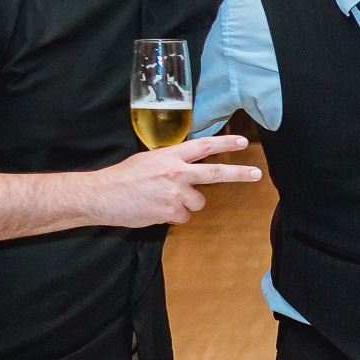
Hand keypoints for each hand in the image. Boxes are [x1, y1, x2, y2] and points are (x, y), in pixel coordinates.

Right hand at [92, 135, 261, 227]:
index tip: (242, 143)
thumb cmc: (122, 178)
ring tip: (161, 200)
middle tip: (257, 174)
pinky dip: (173, 216)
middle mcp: (177, 172)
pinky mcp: (172, 212)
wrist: (102, 196)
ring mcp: (175, 193)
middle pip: (216, 173)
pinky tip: (155, 210)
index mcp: (170, 156)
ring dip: (185, 204)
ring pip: (198, 202)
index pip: (203, 146)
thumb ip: (171, 163)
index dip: (224, 144)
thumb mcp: (148, 160)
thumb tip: (187, 169)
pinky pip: (183, 217)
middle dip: (239, 174)